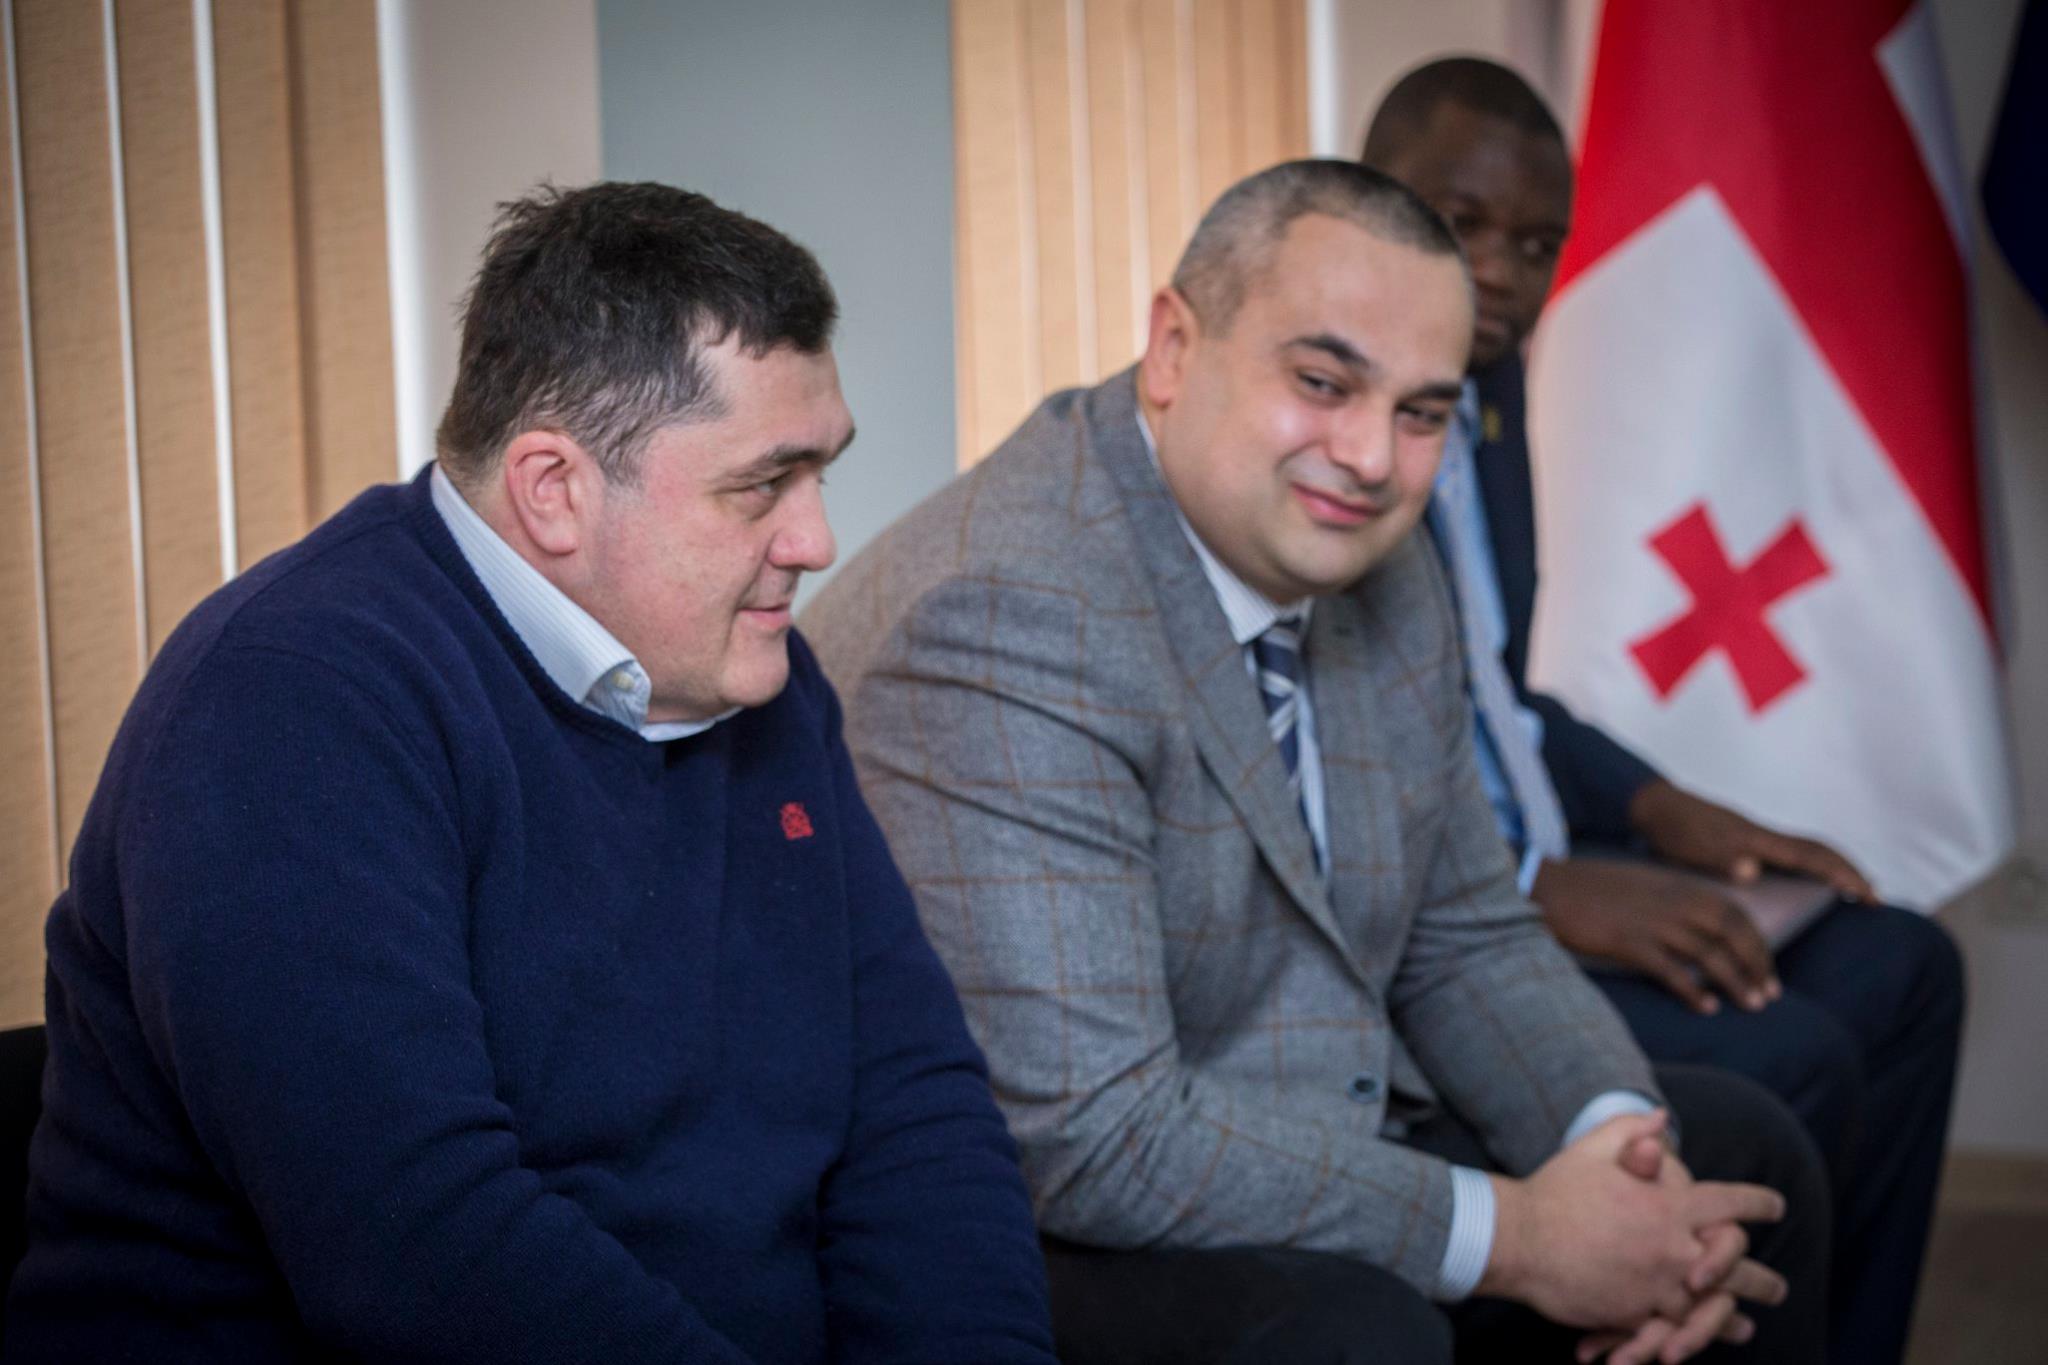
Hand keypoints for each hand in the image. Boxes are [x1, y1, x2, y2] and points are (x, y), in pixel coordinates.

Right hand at [1479, 1111, 1787, 1334]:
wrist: (1519, 1239)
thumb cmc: (1557, 1190)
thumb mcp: (1593, 1147)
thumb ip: (1632, 1130)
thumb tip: (1663, 1118)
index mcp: (1670, 1205)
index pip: (1731, 1204)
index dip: (1758, 1204)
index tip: (1775, 1208)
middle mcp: (1672, 1249)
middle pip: (1736, 1268)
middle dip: (1761, 1280)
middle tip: (1776, 1289)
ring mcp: (1655, 1287)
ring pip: (1711, 1309)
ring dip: (1733, 1318)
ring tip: (1747, 1325)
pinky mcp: (1633, 1316)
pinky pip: (1671, 1332)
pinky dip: (1692, 1338)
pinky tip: (1700, 1340)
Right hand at [1532, 857, 1777, 1012]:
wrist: (1549, 888)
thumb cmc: (1591, 889)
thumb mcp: (1642, 885)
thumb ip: (1673, 901)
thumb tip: (1699, 927)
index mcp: (1679, 886)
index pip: (1735, 913)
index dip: (1757, 942)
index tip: (1766, 967)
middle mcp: (1674, 902)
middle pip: (1732, 933)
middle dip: (1757, 964)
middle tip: (1769, 993)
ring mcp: (1653, 922)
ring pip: (1710, 954)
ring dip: (1736, 981)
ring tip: (1752, 1005)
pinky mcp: (1631, 943)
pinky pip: (1673, 971)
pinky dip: (1694, 991)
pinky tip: (1706, 1008)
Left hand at [1628, 779, 1872, 899]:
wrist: (1653, 807)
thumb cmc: (1671, 830)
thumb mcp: (1691, 850)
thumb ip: (1721, 860)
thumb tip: (1751, 872)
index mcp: (1756, 841)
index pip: (1812, 857)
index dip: (1843, 875)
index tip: (1869, 894)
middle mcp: (1764, 838)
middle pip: (1819, 850)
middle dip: (1850, 872)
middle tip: (1875, 898)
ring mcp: (1757, 839)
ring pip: (1808, 851)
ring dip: (1834, 869)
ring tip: (1853, 893)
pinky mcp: (1748, 843)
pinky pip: (1791, 855)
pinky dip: (1812, 868)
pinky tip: (1811, 885)